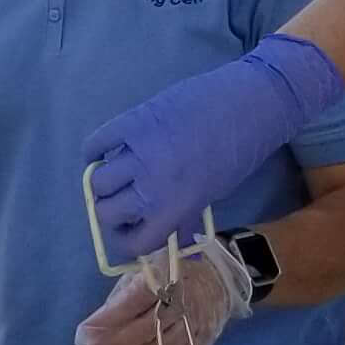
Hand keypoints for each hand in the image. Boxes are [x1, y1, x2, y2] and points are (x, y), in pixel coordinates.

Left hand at [75, 227, 255, 344]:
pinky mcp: (202, 342)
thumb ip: (121, 297)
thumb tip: (95, 327)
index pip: (132, 302)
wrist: (218, 278)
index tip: (82, 335)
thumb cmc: (170, 272)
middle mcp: (183, 302)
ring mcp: (195, 325)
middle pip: (143, 331)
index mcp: (166, 277)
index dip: (106, 321)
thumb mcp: (143, 271)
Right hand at [81, 34, 344, 266]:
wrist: (249, 102)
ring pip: (97, 180)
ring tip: (116, 174)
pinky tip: (104, 152)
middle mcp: (152, 184)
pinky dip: (94, 150)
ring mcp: (139, 151)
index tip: (128, 233)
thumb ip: (184, 216)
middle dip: (111, 212)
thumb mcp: (213, 193)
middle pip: (106, 212)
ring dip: (103, 182)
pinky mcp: (132, 120)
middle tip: (121, 202)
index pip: (134, 242)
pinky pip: (96, 142)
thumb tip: (168, 239)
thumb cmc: (239, 152)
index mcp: (176, 207)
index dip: (126, 242)